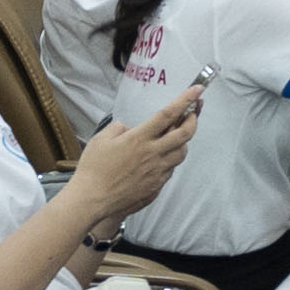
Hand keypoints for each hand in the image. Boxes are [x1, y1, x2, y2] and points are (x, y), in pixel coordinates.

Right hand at [62, 85, 200, 237]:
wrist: (92, 200)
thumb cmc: (93, 169)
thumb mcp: (101, 139)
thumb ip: (119, 128)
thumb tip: (130, 129)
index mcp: (139, 138)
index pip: (168, 115)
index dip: (185, 100)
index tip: (196, 89)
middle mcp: (153, 154)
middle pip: (185, 134)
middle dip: (193, 120)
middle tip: (193, 113)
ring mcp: (157, 172)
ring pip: (181, 153)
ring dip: (183, 142)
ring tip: (177, 136)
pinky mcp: (156, 186)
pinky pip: (170, 170)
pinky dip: (170, 160)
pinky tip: (161, 158)